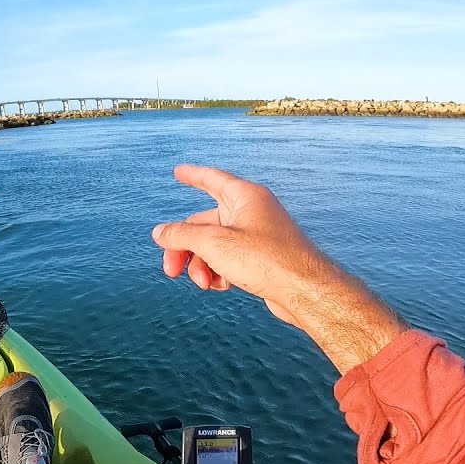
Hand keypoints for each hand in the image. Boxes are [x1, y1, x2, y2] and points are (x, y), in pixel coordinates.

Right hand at [151, 165, 405, 373]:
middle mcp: (252, 211)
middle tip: (170, 271)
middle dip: (185, 247)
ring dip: (201, 265)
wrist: (305, 291)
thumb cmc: (266, 261)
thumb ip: (181, 236)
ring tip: (204, 284)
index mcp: (244, 196)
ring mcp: (258, 235)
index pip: (212, 179)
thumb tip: (159, 233)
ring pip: (215, 245)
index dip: (192, 175)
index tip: (177, 172)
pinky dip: (219, 272)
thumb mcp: (214, 244)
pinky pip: (229, 260)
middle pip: (205, 222)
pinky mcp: (262, 259)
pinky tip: (221, 286)